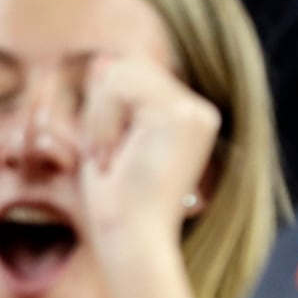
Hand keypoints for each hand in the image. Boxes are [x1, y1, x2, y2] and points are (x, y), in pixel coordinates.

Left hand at [76, 55, 219, 246]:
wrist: (132, 239)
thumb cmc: (117, 203)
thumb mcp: (106, 141)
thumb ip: (107, 101)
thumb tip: (105, 58)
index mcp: (186, 117)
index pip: (134, 76)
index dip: (105, 107)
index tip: (107, 156)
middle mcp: (198, 112)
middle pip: (128, 66)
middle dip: (100, 109)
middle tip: (105, 157)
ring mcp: (195, 112)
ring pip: (122, 72)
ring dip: (100, 117)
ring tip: (109, 157)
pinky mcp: (184, 115)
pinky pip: (120, 86)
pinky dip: (103, 120)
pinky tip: (114, 155)